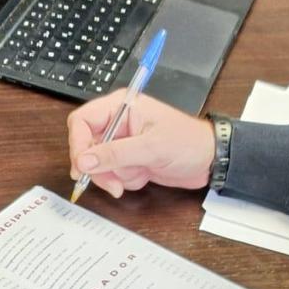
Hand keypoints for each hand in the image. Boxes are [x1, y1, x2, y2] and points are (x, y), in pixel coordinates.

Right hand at [66, 89, 215, 196]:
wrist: (210, 160)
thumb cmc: (189, 143)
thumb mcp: (152, 148)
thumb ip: (115, 154)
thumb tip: (84, 161)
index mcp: (121, 106)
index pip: (82, 121)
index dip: (77, 144)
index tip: (82, 166)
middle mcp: (117, 122)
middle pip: (86, 146)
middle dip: (99, 167)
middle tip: (113, 182)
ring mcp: (122, 142)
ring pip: (98, 164)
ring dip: (115, 176)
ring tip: (138, 174)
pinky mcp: (128, 159)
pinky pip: (112, 174)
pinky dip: (125, 180)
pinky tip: (144, 175)